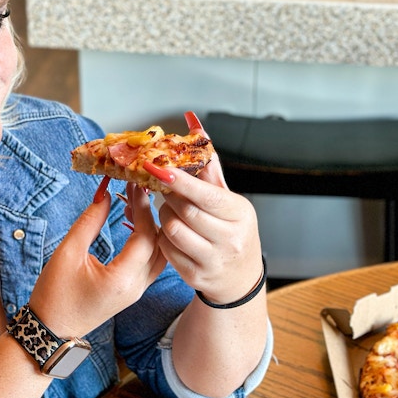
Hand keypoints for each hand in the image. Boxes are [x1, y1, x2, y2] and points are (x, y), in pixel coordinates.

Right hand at [27, 177, 166, 337]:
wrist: (51, 330)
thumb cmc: (54, 294)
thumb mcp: (68, 252)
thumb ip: (90, 221)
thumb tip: (106, 193)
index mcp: (122, 279)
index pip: (145, 236)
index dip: (142, 208)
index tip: (133, 185)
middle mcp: (137, 287)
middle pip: (159, 244)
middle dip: (151, 214)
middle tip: (137, 189)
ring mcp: (138, 291)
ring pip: (159, 254)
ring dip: (152, 227)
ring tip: (135, 203)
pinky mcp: (133, 291)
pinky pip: (151, 262)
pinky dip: (148, 241)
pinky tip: (132, 224)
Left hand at [144, 112, 262, 303]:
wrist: (239, 276)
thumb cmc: (230, 228)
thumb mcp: (226, 197)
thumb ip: (207, 162)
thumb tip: (193, 121)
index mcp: (239, 213)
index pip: (205, 195)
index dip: (180, 181)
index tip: (158, 169)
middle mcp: (230, 238)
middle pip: (184, 211)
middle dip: (169, 198)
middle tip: (166, 192)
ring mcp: (213, 260)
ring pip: (172, 230)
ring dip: (164, 217)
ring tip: (171, 213)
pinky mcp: (196, 276)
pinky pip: (167, 250)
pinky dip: (163, 238)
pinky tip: (172, 234)